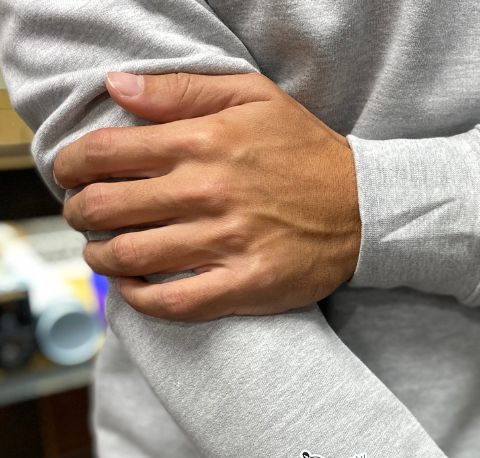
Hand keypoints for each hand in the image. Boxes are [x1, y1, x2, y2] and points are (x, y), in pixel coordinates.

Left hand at [55, 71, 361, 319]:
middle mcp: (207, 192)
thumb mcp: (253, 98)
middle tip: (83, 217)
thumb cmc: (307, 153)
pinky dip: (141, 300)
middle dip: (79, 213)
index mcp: (203, 143)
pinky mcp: (245, 285)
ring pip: (132, 256)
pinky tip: (134, 290)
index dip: (71, 166)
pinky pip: (174, 302)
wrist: (364, 208)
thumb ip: (182, 92)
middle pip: (107, 208)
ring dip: (102, 258)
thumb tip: (119, 88)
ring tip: (103, 253)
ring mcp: (226, 242)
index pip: (105, 153)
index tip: (70, 175)